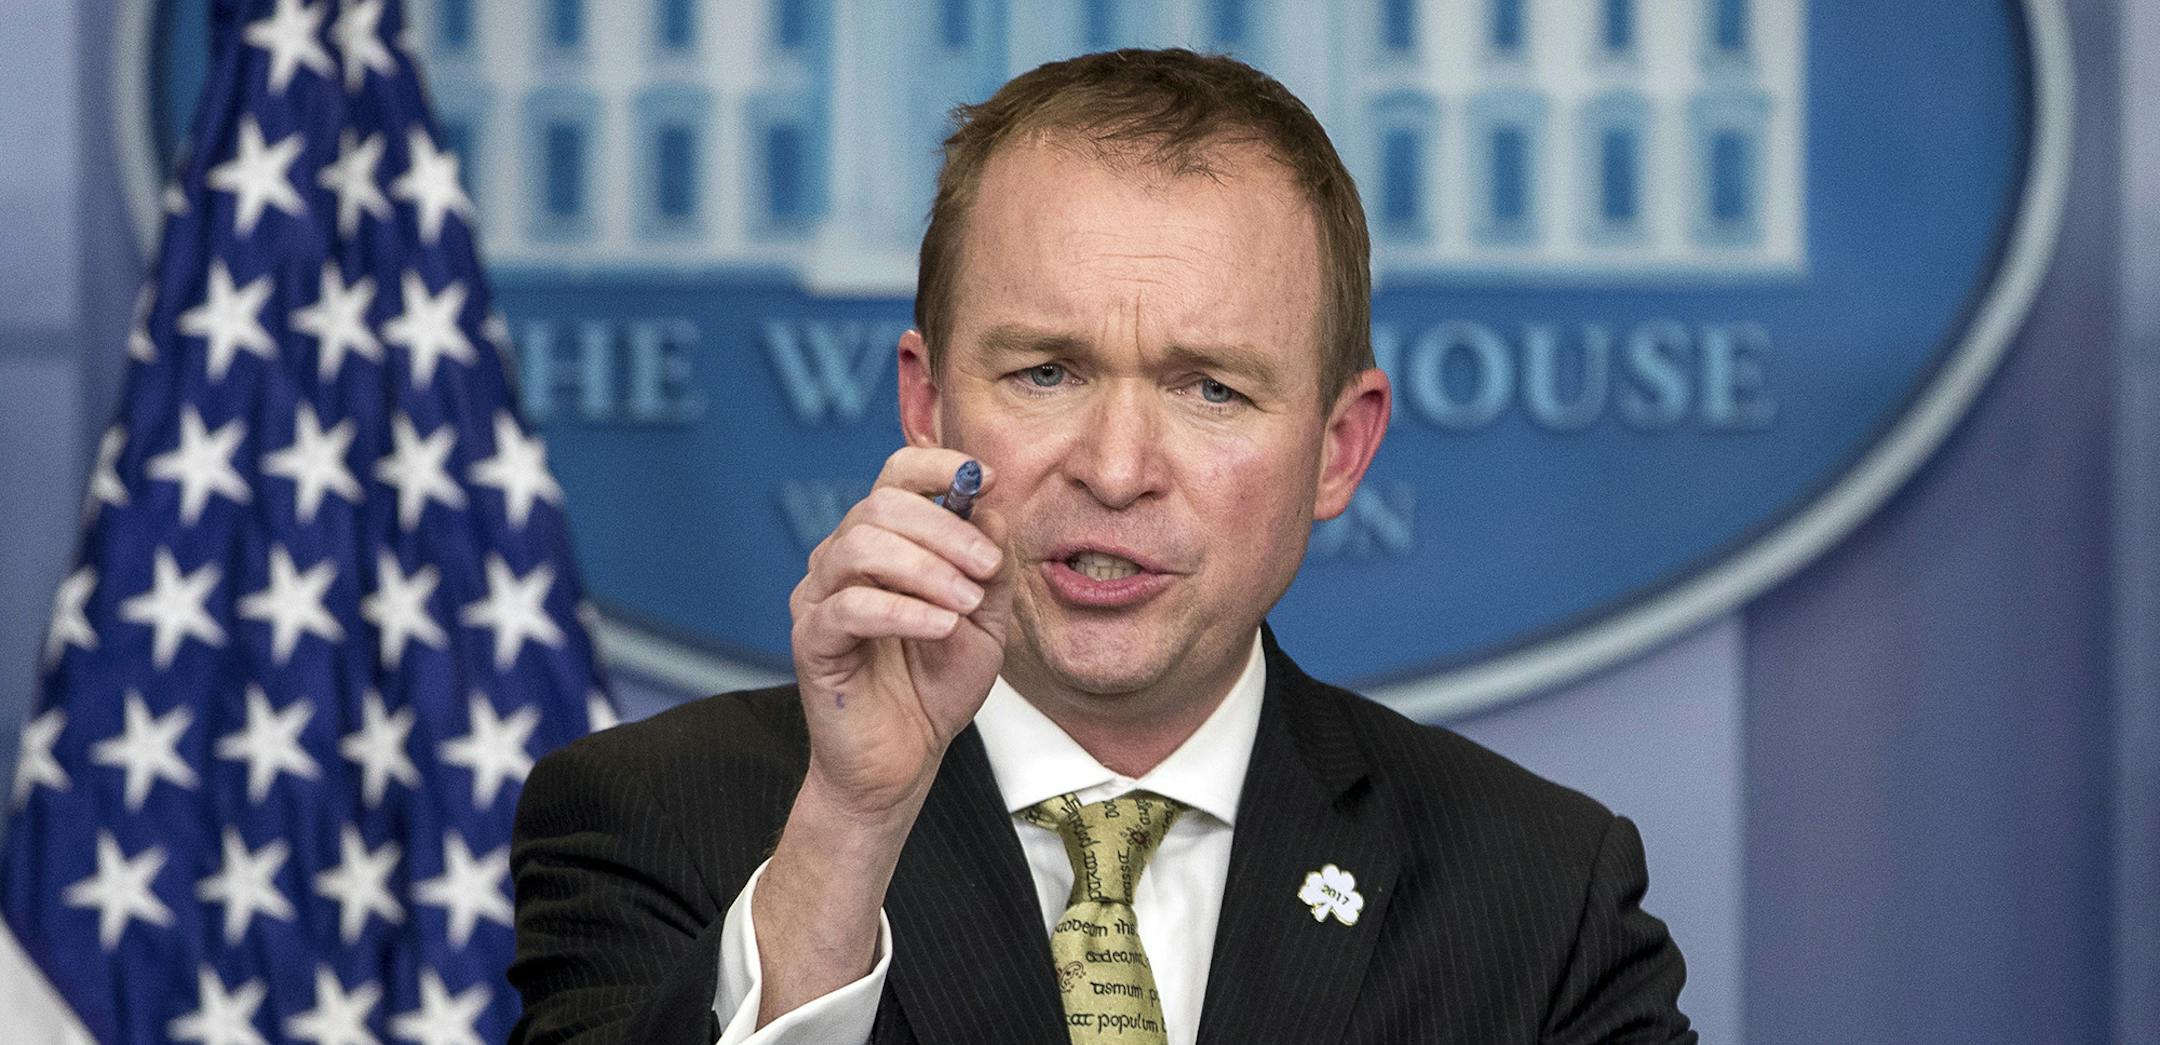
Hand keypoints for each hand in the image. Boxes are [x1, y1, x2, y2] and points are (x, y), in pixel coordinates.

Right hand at [787, 447, 1013, 823]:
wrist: (905, 759)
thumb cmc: (937, 686)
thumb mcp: (985, 622)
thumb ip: (989, 568)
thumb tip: (991, 507)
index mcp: (883, 543)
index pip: (896, 475)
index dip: (939, 464)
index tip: (989, 480)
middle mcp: (842, 559)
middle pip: (881, 505)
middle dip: (944, 528)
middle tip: (987, 566)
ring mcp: (819, 597)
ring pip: (860, 546)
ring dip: (926, 569)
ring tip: (967, 604)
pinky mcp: (811, 640)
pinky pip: (850, 607)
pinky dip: (904, 611)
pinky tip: (942, 627)